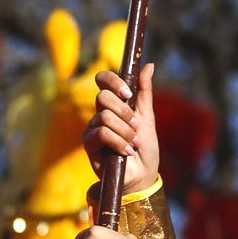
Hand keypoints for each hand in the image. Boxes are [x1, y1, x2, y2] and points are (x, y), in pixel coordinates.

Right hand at [83, 65, 159, 194]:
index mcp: (114, 103)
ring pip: (104, 116)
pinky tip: (127, 151)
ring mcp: (92, 128)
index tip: (129, 94)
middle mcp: (100, 113)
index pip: (102, 79)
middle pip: (102, 97)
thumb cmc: (144, 146)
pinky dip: (118, 142)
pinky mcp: (88, 144)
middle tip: (136, 127)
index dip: (113, 81)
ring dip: (125, 131)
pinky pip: (101, 133)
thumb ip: (145, 92)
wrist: (142, 174)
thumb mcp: (148, 117)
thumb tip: (149, 65)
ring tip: (133, 143)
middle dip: (125, 112)